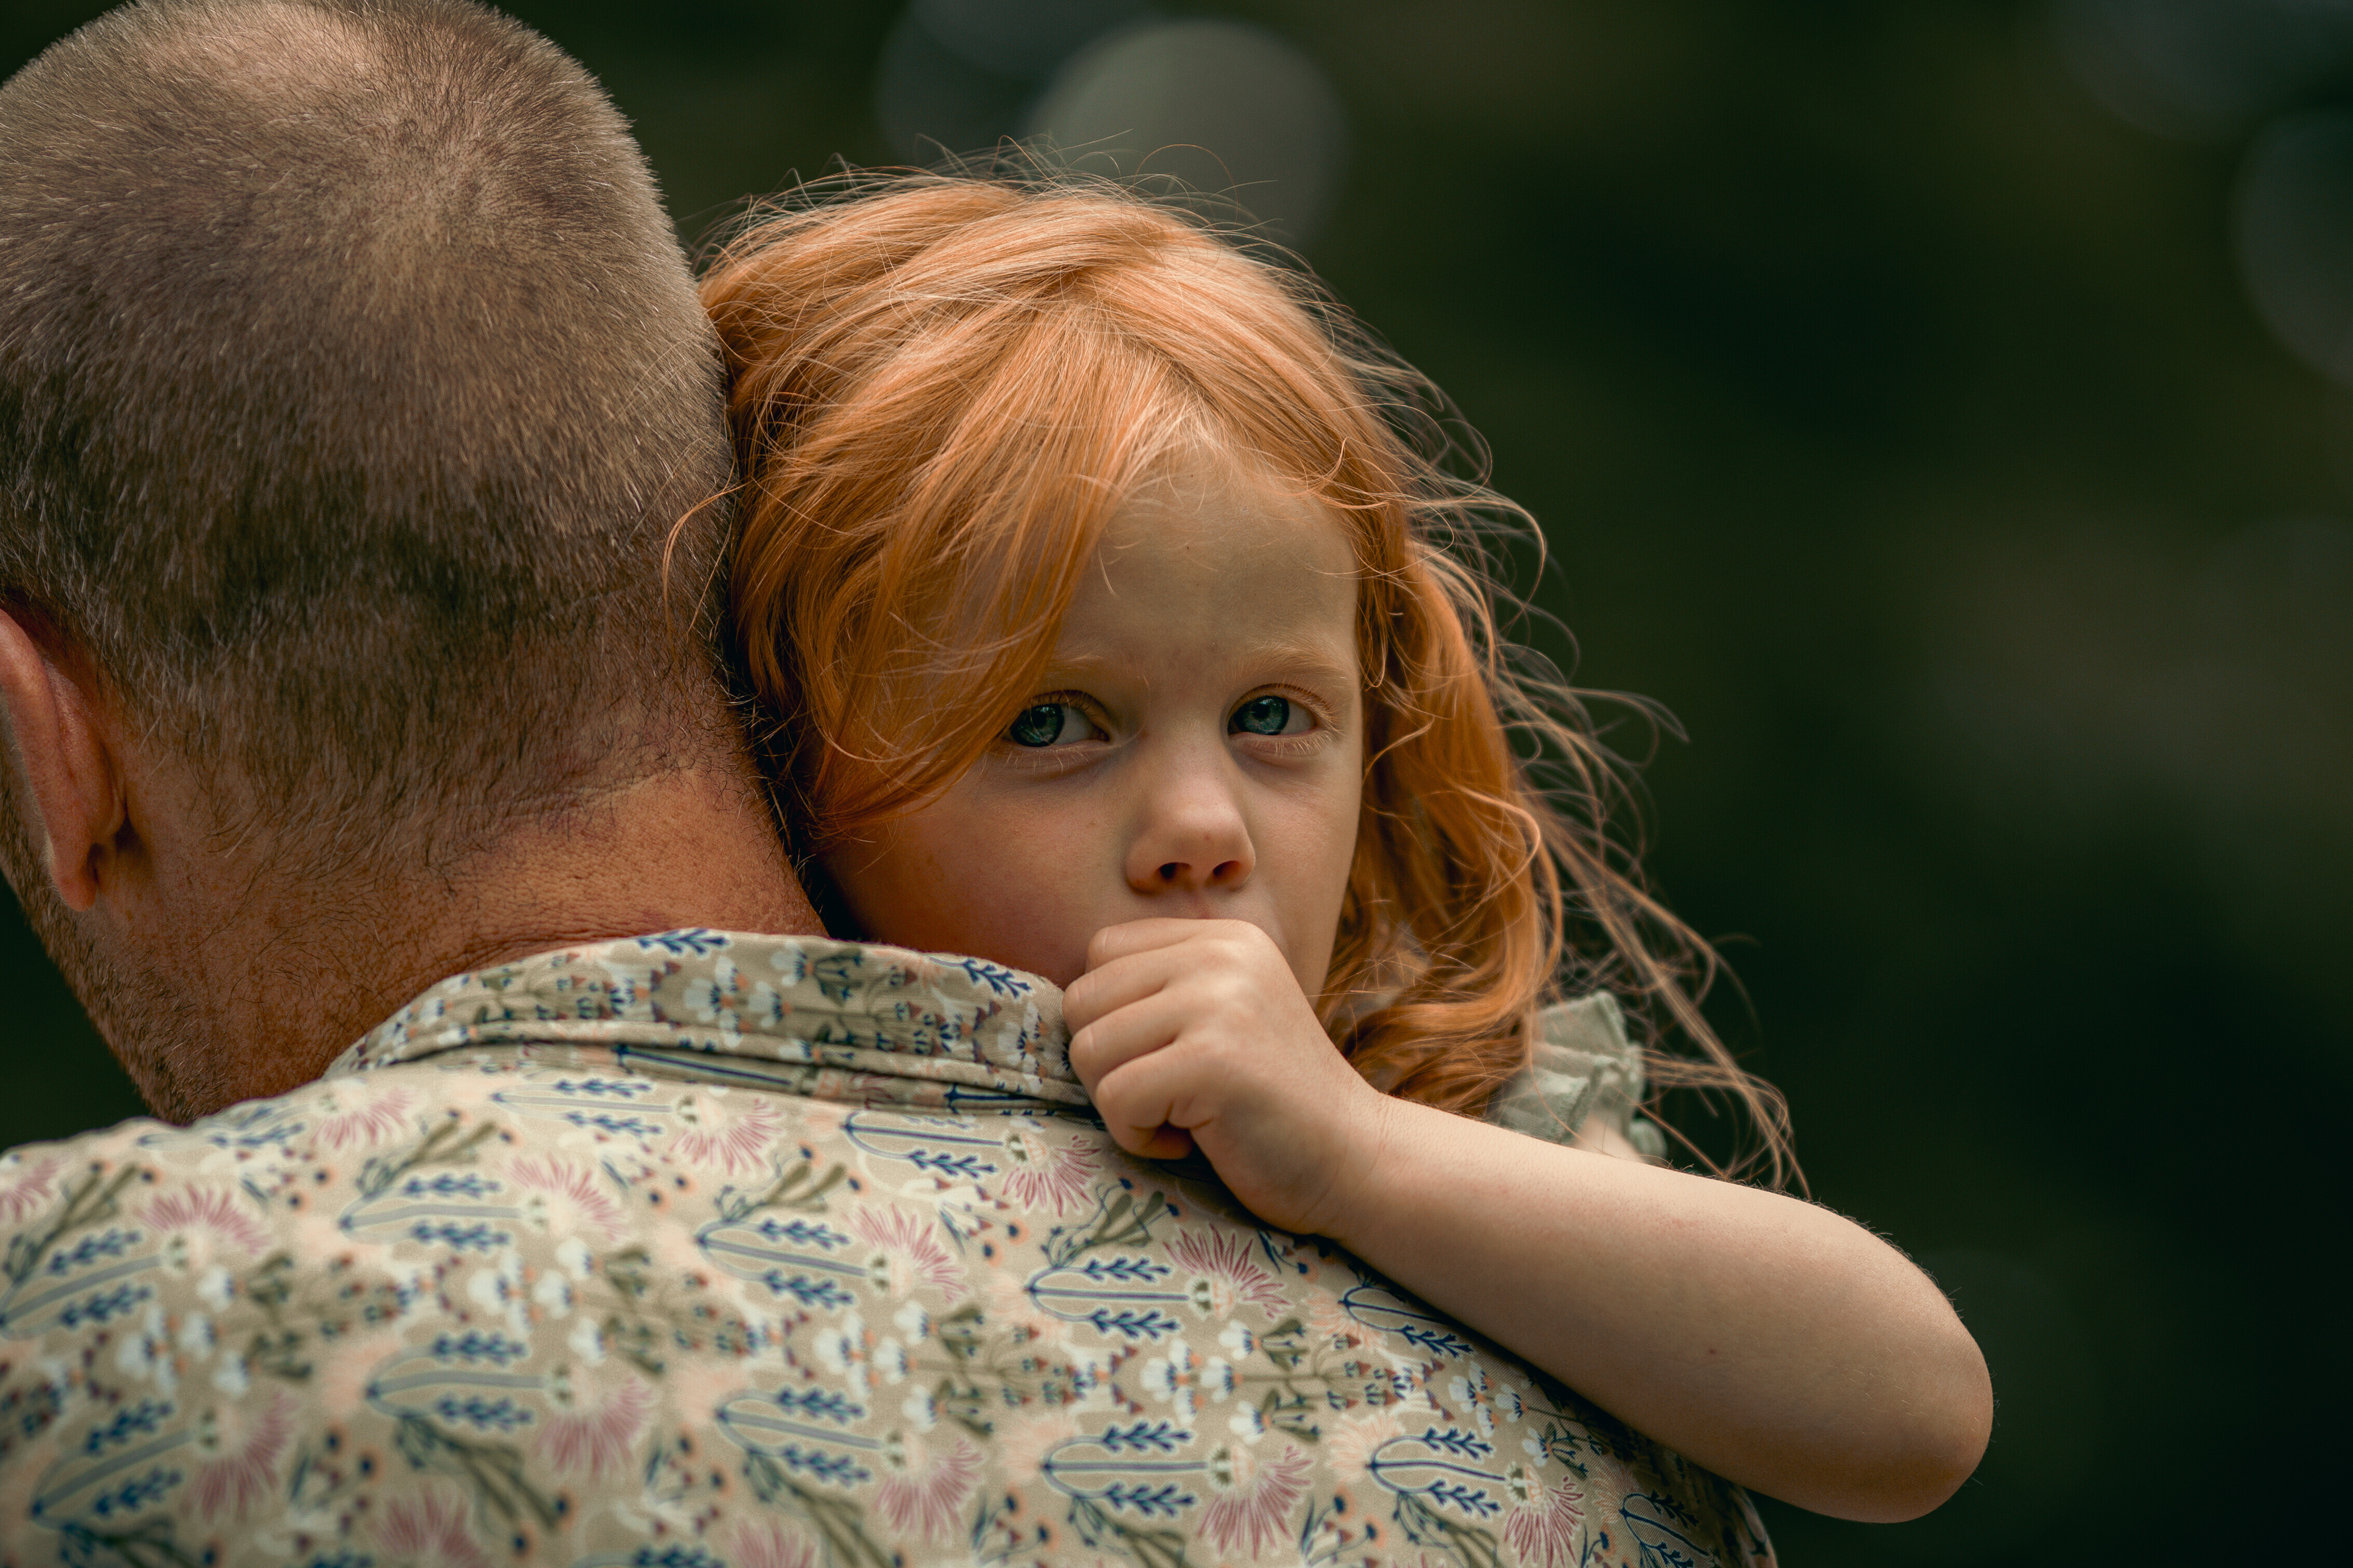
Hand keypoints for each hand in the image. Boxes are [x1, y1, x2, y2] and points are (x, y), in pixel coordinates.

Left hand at [1061, 918, 1392, 1236]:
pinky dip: (1139, 1137)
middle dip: (1110, 1064)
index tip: (1169, 1057)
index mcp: (1221, 936)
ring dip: (1123, 1104)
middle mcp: (1220, 954)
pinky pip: (1114, 1098)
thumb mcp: (1222, 1016)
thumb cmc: (1271, 1103)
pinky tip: (1193, 1140)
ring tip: (1186, 1117)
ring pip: (1089, 1050)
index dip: (1114, 1019)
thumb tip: (1055, 999)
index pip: (1100, 952)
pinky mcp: (1213, 1061)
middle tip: (1173, 1095)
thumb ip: (1159, 989)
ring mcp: (1219, 1003)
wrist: (1357, 1159)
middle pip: (1082, 1001)